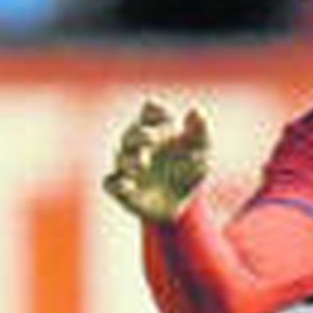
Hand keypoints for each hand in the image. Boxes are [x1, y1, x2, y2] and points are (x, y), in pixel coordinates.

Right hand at [102, 101, 209, 223]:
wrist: (181, 203)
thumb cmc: (189, 168)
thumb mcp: (201, 149)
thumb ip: (200, 130)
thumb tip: (197, 109)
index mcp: (155, 129)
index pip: (151, 113)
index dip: (156, 111)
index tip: (166, 115)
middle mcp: (137, 145)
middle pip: (132, 134)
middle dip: (141, 135)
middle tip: (152, 138)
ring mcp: (127, 166)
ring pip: (122, 158)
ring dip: (131, 159)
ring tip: (143, 162)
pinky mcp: (122, 189)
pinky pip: (110, 184)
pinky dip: (117, 184)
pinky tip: (128, 185)